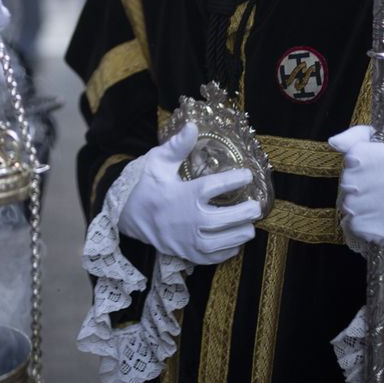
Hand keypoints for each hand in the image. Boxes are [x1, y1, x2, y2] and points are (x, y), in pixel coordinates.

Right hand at [120, 124, 261, 264]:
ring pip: (226, 241)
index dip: (237, 179)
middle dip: (247, 212)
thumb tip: (193, 125)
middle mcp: (190, 219)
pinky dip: (229, 249)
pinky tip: (235, 239)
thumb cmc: (146, 186)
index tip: (248, 175)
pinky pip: (216, 256)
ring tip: (249, 224)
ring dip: (242, 232)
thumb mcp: (158, 162)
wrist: (127, 216)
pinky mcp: (188, 254)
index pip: (218, 186)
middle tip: (256, 205)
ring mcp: (190, 240)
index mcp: (185, 194)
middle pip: (229, 218)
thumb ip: (177, 145)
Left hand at [329, 124, 383, 249]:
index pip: (353, 155)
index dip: (354, 163)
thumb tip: (334, 142)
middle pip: (347, 181)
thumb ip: (359, 137)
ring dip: (353, 205)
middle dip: (351, 185)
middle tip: (368, 189)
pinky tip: (373, 220)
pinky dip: (357, 223)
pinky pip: (353, 224)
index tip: (366, 168)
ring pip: (348, 204)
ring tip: (371, 205)